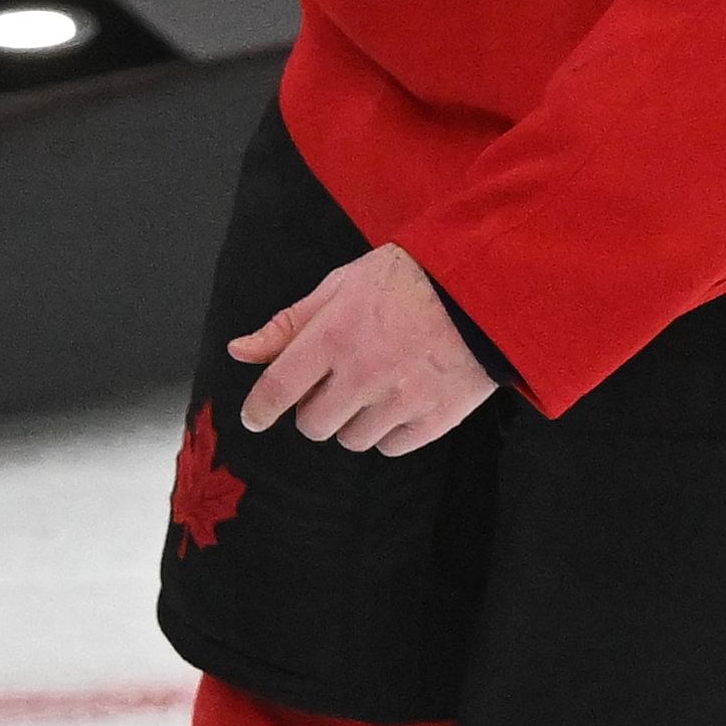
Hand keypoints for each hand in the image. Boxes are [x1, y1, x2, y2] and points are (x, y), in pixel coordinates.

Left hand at [225, 244, 499, 454]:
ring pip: (352, 439)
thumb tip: (239, 351)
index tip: (254, 417)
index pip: (279, 387)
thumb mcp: (342, 285)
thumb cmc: (408, 279)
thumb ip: (289, 324)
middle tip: (335, 384)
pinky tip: (401, 399)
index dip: (260, 408)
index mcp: (336, 334)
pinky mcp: (436, 417)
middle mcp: (365, 372)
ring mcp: (402, 398)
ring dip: (353, 420)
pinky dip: (389, 430)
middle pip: (313, 424)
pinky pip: (391, 446)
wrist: (486, 285)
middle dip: (315, 408)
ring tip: (376, 386)